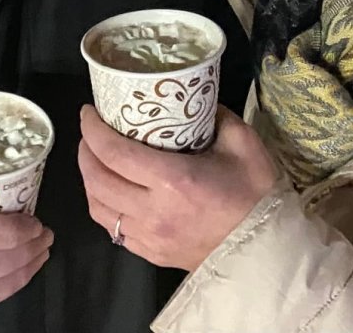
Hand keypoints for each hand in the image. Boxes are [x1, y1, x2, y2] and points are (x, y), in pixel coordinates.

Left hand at [78, 105, 279, 271]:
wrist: (267, 247)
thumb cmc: (255, 193)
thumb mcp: (242, 141)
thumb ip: (215, 115)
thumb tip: (193, 99)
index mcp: (173, 180)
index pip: (114, 152)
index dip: (92, 130)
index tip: (88, 112)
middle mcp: (153, 211)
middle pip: (97, 180)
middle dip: (85, 152)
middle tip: (90, 133)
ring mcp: (150, 238)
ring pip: (98, 209)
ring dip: (90, 181)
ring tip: (96, 160)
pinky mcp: (152, 255)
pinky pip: (113, 230)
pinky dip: (104, 207)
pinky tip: (112, 192)